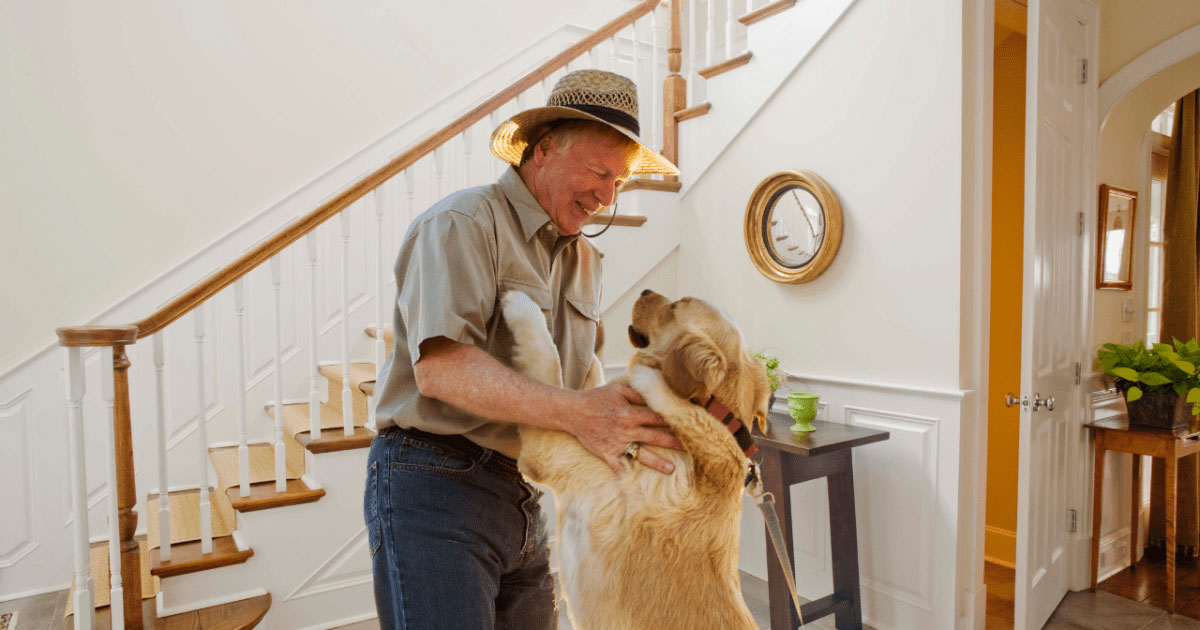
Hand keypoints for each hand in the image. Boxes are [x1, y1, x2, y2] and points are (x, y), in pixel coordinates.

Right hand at [564, 382, 683, 474]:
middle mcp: (627, 430)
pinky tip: (632, 480)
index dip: (674, 422)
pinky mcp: (607, 453)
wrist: (573, 411)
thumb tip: (655, 395)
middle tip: (691, 448)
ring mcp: (617, 443)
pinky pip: (617, 465)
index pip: (658, 418)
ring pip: (641, 454)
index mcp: (631, 413)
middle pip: (655, 437)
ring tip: (672, 470)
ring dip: (657, 462)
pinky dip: (623, 472)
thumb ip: (638, 394)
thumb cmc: (597, 398)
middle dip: (674, 442)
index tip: (688, 426)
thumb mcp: (618, 390)